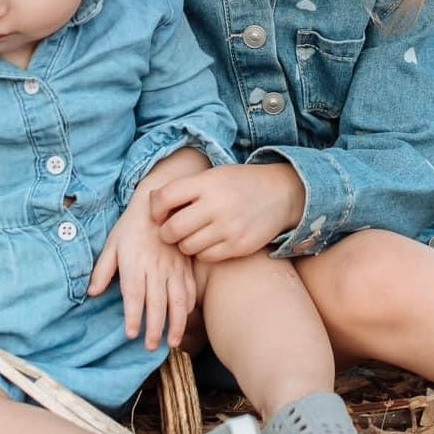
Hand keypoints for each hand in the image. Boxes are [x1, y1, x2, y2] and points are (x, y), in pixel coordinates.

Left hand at [90, 196, 196, 349]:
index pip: (134, 295)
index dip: (134, 316)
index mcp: (135, 263)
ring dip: (176, 323)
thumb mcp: (112, 244)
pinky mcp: (185, 265)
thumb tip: (91, 293)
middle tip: (151, 347)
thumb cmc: (131, 226)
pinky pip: (190, 288)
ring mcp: (174, 266)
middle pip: (157, 302)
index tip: (131, 334)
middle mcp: (156, 267)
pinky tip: (186, 318)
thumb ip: (102, 270)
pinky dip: (189, 306)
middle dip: (155, 327)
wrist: (159, 202)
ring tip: (173, 343)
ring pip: (178, 299)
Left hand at [151, 163, 305, 262]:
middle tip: (172, 229)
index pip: (164, 198)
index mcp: (207, 183)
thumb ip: (185, 188)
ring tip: (195, 233)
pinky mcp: (239, 246)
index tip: (160, 212)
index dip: (155, 209)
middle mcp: (217, 205)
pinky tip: (211, 240)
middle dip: (166, 232)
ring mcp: (229, 228)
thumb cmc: (238, 184)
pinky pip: (206, 257)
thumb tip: (152, 203)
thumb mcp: (213, 176)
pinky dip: (203, 252)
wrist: (281, 193)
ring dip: (185, 243)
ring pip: (187, 247)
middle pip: (171, 229)